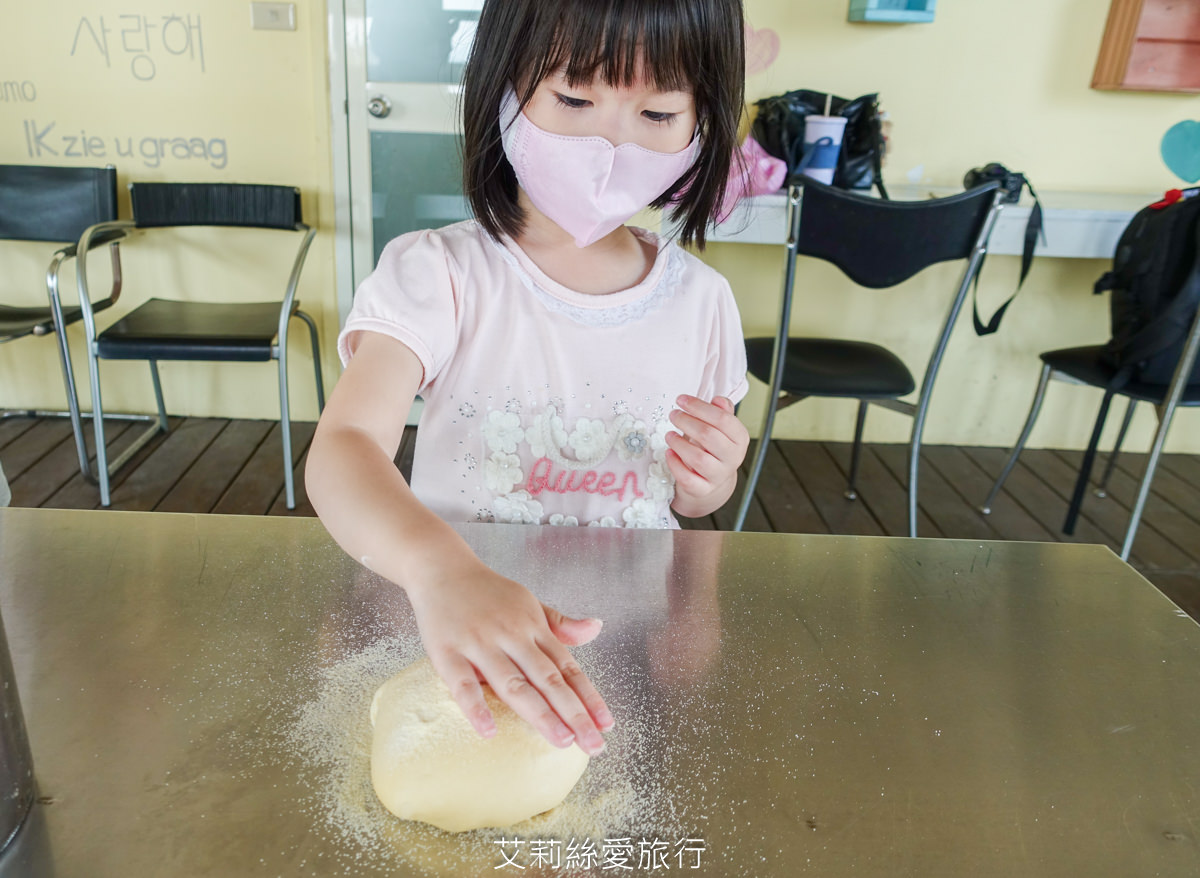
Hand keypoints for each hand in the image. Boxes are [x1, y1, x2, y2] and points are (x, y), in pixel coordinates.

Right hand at [406, 561, 612, 755]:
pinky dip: (476, 707)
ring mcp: (479, 643)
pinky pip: (462, 683)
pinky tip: (489, 731)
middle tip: (593, 745)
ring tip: (562, 740)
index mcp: (533, 627)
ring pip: (513, 683)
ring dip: (540, 713)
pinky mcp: (446, 651)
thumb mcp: (529, 602)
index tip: (606, 725)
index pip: (567, 667)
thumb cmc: (488, 593)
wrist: (442, 568)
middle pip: (548, 679)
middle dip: (574, 713)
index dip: (588, 697)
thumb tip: (596, 628)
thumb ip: (560, 623)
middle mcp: (511, 635)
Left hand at [665, 395, 749, 517]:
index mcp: (740, 439)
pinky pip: (687, 479)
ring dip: (679, 444)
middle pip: (709, 436)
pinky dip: (675, 464)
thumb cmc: (713, 448)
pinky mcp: (703, 489)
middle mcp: (733, 458)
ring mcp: (718, 476)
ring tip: (669, 435)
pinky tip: (669, 453)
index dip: (699, 407)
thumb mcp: (720, 429)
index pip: (723, 419)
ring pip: (698, 459)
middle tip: (673, 415)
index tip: (681, 400)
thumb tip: (718, 400)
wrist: (712, 481)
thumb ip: (721, 412)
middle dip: (687, 422)